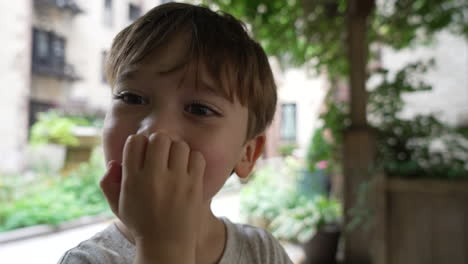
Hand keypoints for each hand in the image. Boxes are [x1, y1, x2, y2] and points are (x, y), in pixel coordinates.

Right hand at [100, 133, 205, 261]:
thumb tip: (114, 162)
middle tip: (161, 155)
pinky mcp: (194, 186)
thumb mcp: (117, 205)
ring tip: (175, 163)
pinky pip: (197, 157)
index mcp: (133, 179)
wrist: (166, 245)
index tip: (144, 154)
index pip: (135, 141)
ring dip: (177, 150)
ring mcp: (176, 181)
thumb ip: (108, 182)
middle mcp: (154, 178)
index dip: (140, 143)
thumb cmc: (141, 222)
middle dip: (159, 142)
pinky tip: (187, 169)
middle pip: (159, 138)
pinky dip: (193, 159)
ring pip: (179, 145)